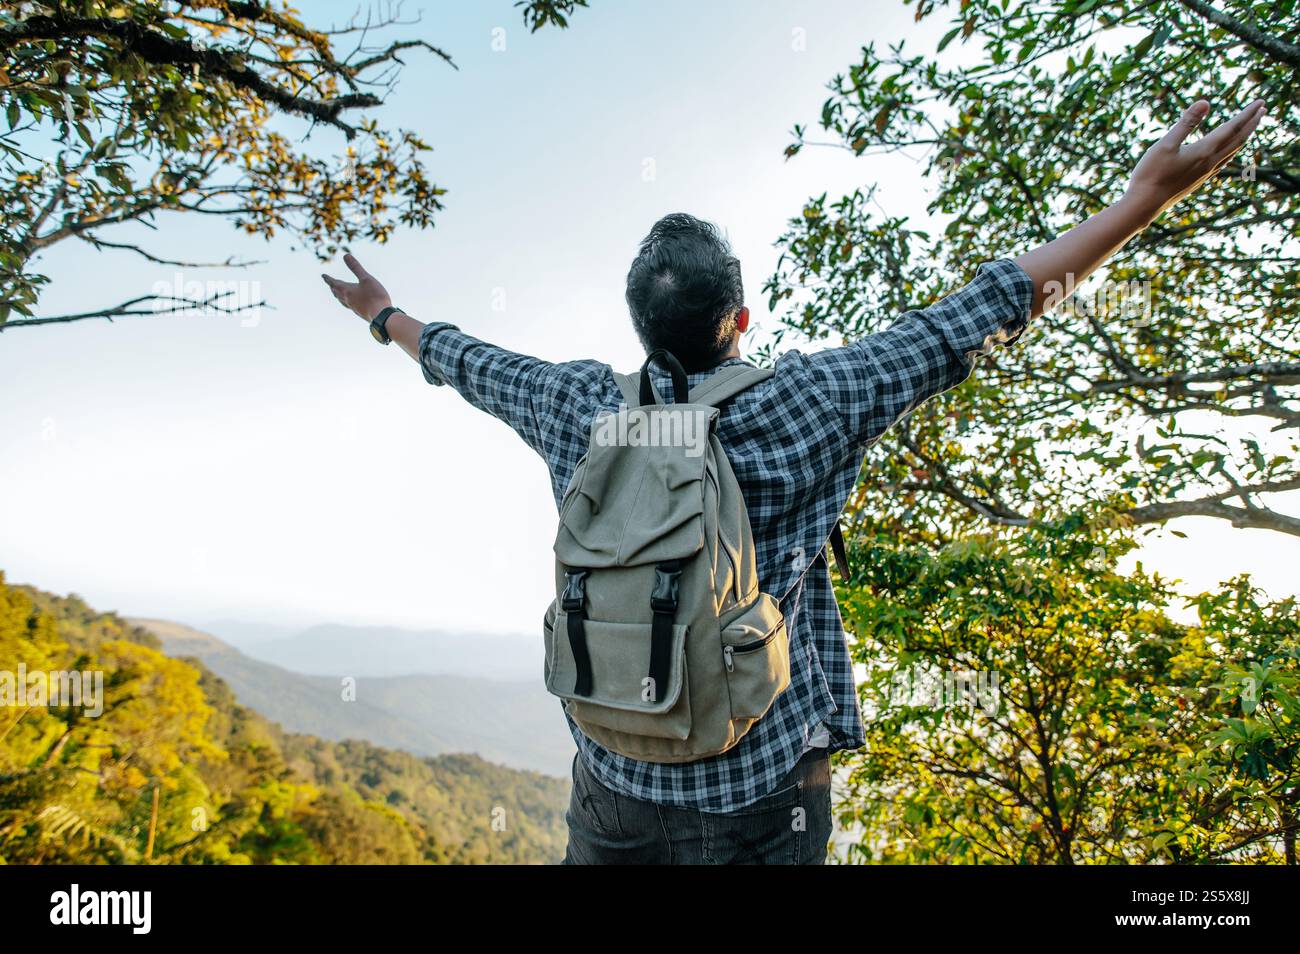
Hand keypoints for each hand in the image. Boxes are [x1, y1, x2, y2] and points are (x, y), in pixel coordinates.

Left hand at [321, 253, 391, 321]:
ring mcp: (354, 308)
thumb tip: (346, 255)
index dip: (328, 279)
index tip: (323, 275)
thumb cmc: (374, 296)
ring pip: (342, 301)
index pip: (334, 283)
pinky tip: (353, 303)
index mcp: (347, 291)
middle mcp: (348, 300)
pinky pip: (350, 306)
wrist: (382, 316)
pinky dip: (347, 302)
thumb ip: (356, 267)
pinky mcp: (361, 313)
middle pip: (337, 293)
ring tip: (338, 293)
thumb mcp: (366, 278)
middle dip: (333, 287)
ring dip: (338, 295)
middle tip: (330, 283)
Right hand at [1124, 98, 1265, 221]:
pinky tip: (1227, 153)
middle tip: (1263, 109)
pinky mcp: (1198, 180)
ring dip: (1244, 137)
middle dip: (1252, 123)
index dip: (1247, 114)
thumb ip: (1186, 123)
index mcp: (1204, 150)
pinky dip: (1231, 152)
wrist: (1145, 205)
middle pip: (1238, 140)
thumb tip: (1206, 102)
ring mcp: (1205, 173)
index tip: (1260, 102)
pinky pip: (1223, 163)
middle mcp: (1210, 162)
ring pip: (1232, 152)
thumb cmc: (1152, 174)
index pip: (1233, 128)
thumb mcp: (1165, 144)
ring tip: (1250, 128)